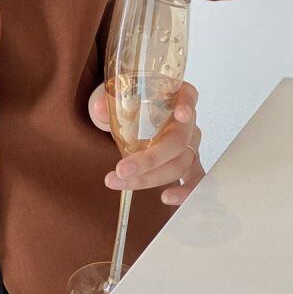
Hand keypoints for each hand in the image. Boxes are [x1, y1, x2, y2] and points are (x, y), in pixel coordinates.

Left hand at [88, 79, 204, 205]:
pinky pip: (194, 180)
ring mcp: (191, 143)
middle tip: (121, 169)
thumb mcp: (116, 96)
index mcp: (175, 95)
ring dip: (150, 177)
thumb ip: (107, 100)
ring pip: (179, 164)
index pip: (188, 95)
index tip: (181, 113)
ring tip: (122, 182)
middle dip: (150, 159)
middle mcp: (188, 120)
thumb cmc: (130, 100)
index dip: (186, 104)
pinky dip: (184, 191)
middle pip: (177, 141)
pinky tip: (166, 198)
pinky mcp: (190, 163)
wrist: (133, 112)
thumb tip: (98, 108)